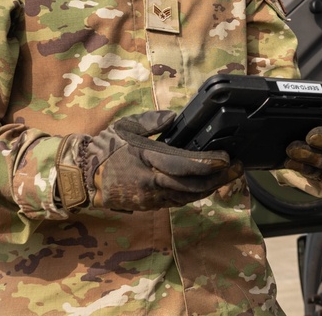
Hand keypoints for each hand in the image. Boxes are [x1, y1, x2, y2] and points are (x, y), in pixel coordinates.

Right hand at [55, 110, 242, 211]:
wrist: (84, 176)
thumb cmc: (106, 146)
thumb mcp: (126, 125)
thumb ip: (151, 121)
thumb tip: (174, 117)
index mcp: (146, 158)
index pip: (182, 164)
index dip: (207, 164)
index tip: (226, 158)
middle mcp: (151, 181)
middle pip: (191, 185)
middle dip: (217, 178)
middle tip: (237, 168)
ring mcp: (151, 196)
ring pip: (187, 196)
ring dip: (210, 188)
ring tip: (229, 177)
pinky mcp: (150, 204)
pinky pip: (178, 201)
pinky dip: (195, 194)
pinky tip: (208, 186)